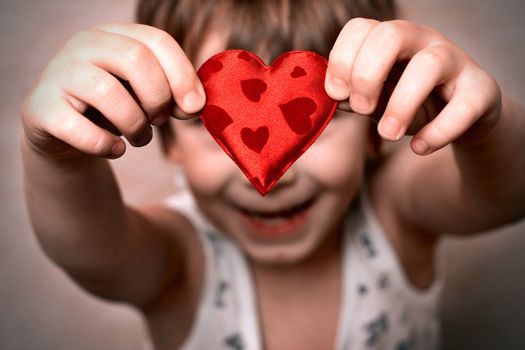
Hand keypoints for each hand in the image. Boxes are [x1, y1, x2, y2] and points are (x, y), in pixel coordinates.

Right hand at [22, 23, 204, 158]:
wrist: (66, 132)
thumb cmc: (116, 108)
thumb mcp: (146, 94)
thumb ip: (173, 94)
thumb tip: (194, 104)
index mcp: (115, 34)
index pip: (157, 40)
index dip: (183, 75)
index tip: (194, 107)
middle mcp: (84, 44)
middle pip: (136, 59)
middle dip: (158, 98)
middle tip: (159, 121)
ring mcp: (59, 73)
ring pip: (108, 92)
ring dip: (136, 125)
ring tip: (140, 137)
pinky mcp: (42, 108)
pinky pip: (79, 128)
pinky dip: (106, 145)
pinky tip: (115, 150)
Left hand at [325, 18, 501, 154]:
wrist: (462, 118)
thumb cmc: (410, 103)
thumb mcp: (377, 101)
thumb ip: (354, 98)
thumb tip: (333, 100)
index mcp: (391, 39)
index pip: (360, 29)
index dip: (341, 60)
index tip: (336, 94)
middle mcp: (423, 41)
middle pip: (391, 35)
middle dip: (367, 75)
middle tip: (361, 109)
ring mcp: (456, 61)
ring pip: (428, 65)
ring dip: (400, 104)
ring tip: (387, 134)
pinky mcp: (481, 90)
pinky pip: (463, 106)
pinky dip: (438, 131)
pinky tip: (420, 148)